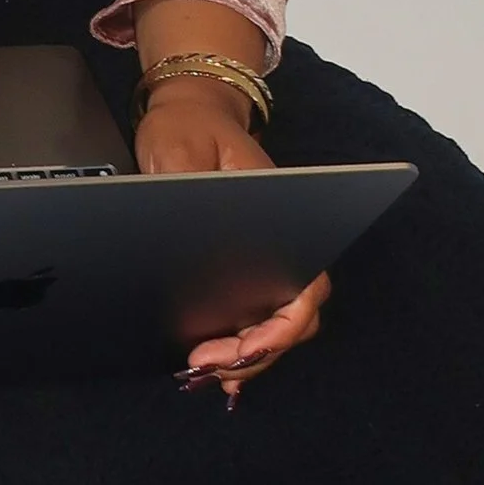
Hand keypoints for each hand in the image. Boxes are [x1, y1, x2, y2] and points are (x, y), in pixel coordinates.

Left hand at [133, 77, 328, 404]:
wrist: (188, 111)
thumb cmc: (189, 126)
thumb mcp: (179, 152)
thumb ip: (183, 193)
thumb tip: (179, 245)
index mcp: (285, 215)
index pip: (305, 288)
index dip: (282, 328)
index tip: (247, 346)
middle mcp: (281, 244)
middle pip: (290, 320)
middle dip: (255, 354)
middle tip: (206, 364)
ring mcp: (262, 259)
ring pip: (270, 327)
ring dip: (244, 358)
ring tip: (204, 373)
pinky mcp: (237, 268)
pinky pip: (246, 319)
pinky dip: (232, 348)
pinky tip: (205, 366)